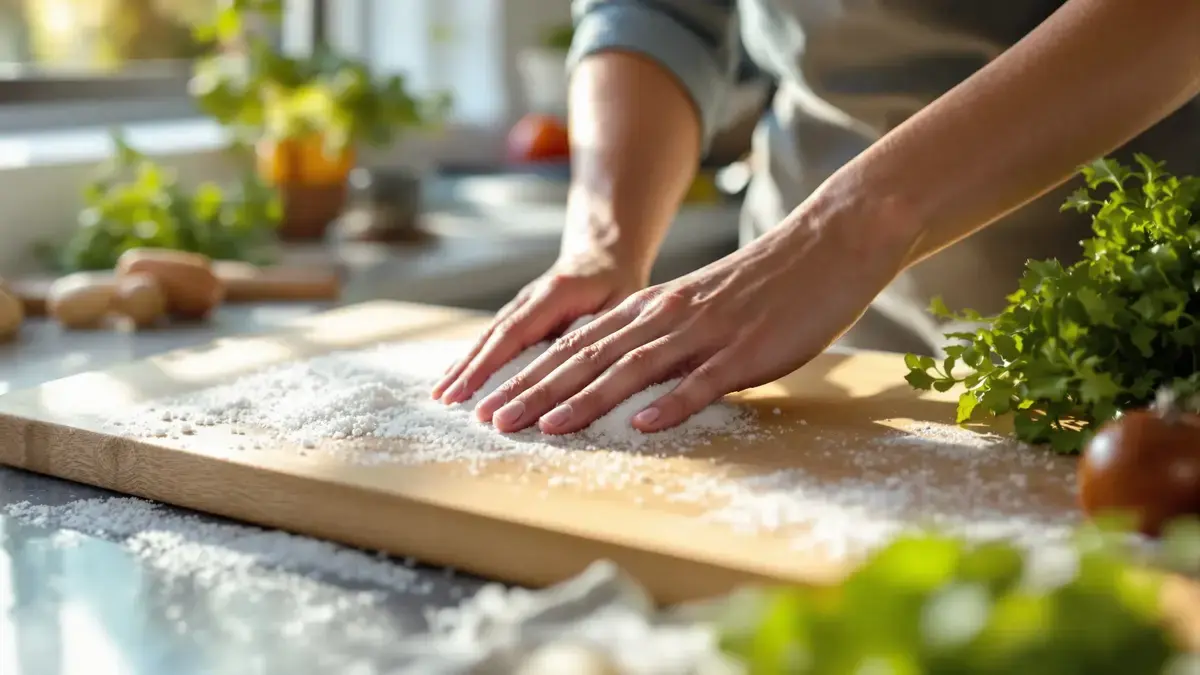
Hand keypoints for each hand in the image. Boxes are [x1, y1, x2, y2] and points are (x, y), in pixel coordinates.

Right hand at [431, 251, 646, 403]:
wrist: (605, 255)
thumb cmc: (619, 285)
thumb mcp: (622, 303)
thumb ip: (604, 331)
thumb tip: (586, 369)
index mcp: (554, 294)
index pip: (514, 334)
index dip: (489, 365)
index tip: (468, 393)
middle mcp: (530, 297)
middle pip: (493, 336)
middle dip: (468, 370)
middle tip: (444, 401)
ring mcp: (520, 304)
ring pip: (487, 336)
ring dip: (463, 365)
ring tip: (440, 395)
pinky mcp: (519, 313)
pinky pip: (492, 337)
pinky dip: (473, 358)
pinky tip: (456, 379)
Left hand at [472, 207, 915, 434]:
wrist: (828, 242)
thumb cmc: (766, 282)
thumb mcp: (701, 305)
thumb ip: (663, 335)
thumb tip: (629, 373)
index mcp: (654, 308)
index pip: (578, 345)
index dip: (532, 375)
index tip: (494, 403)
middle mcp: (668, 317)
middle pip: (589, 358)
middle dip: (537, 391)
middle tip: (493, 421)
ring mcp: (706, 333)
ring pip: (633, 369)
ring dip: (585, 400)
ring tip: (544, 427)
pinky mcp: (746, 350)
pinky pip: (702, 380)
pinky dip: (670, 403)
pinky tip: (641, 425)